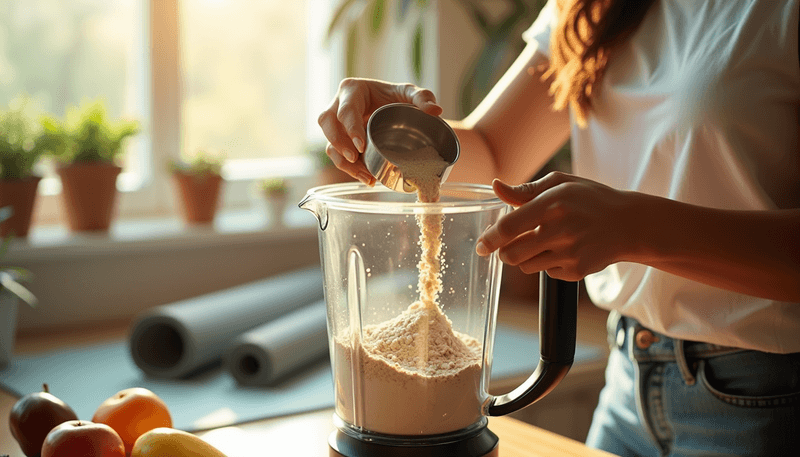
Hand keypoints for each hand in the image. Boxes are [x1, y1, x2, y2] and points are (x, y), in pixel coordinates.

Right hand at [317, 78, 442, 184]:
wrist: (395, 110)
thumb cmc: (397, 98)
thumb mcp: (410, 94)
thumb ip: (423, 97)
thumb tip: (436, 110)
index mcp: (352, 90)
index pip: (345, 108)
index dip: (350, 127)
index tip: (361, 145)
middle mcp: (338, 105)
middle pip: (326, 123)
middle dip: (338, 143)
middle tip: (354, 158)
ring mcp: (336, 124)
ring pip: (329, 142)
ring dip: (342, 161)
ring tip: (365, 176)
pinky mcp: (340, 140)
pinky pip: (336, 155)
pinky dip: (348, 169)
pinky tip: (366, 178)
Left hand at [476, 172, 635, 280]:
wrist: (629, 224)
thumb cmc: (590, 199)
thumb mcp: (560, 184)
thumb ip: (525, 190)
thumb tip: (496, 187)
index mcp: (552, 204)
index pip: (509, 227)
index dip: (490, 239)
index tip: (481, 245)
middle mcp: (560, 231)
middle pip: (511, 255)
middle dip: (504, 252)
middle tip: (509, 245)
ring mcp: (569, 253)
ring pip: (526, 266)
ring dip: (524, 257)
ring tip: (541, 242)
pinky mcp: (577, 271)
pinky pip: (546, 272)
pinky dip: (547, 263)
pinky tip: (563, 249)